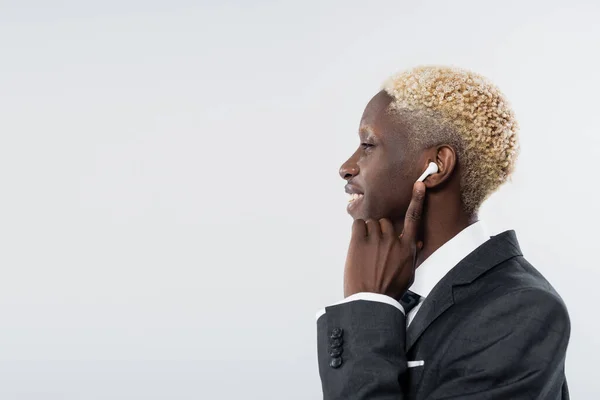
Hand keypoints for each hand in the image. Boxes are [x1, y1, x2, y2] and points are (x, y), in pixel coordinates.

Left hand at [343, 182, 425, 298]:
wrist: (371, 300)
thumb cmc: (390, 289)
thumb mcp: (408, 272)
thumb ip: (411, 254)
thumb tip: (415, 241)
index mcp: (408, 248)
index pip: (414, 218)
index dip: (417, 200)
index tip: (419, 185)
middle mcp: (394, 240)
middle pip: (385, 222)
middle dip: (380, 232)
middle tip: (375, 250)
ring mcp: (376, 239)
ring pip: (371, 223)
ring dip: (368, 233)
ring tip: (366, 252)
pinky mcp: (360, 241)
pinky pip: (358, 224)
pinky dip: (357, 231)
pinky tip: (358, 245)